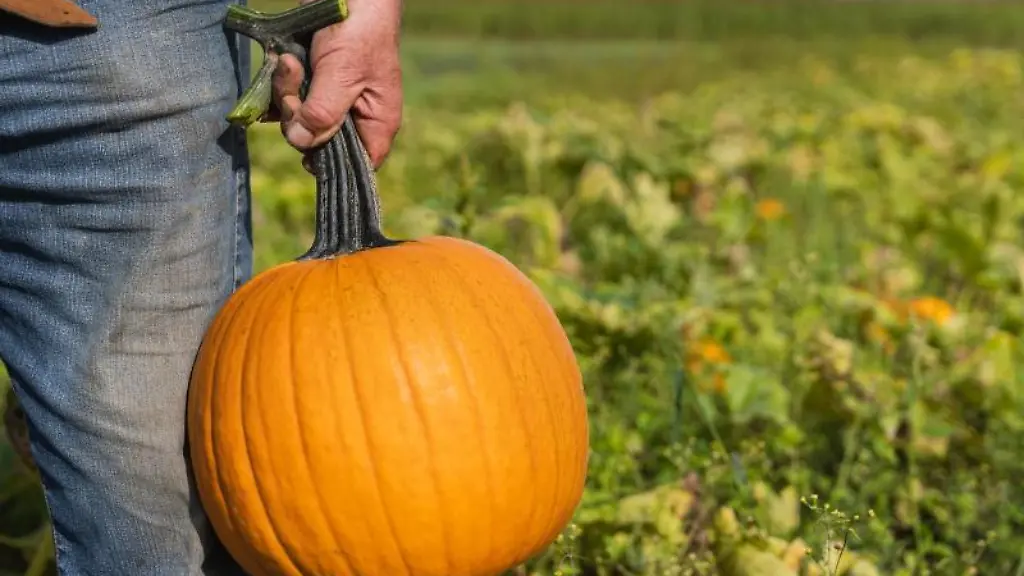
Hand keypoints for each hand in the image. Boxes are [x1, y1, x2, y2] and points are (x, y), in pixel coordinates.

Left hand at [271, 0, 402, 167]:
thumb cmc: (360, 31)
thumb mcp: (343, 74)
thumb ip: (323, 113)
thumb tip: (302, 143)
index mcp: (376, 122)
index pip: (358, 164)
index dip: (332, 164)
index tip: (306, 154)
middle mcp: (354, 115)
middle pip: (318, 141)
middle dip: (298, 116)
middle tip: (294, 84)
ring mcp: (331, 98)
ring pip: (298, 119)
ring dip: (285, 92)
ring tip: (290, 62)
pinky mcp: (312, 82)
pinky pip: (288, 98)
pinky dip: (280, 82)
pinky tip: (283, 60)